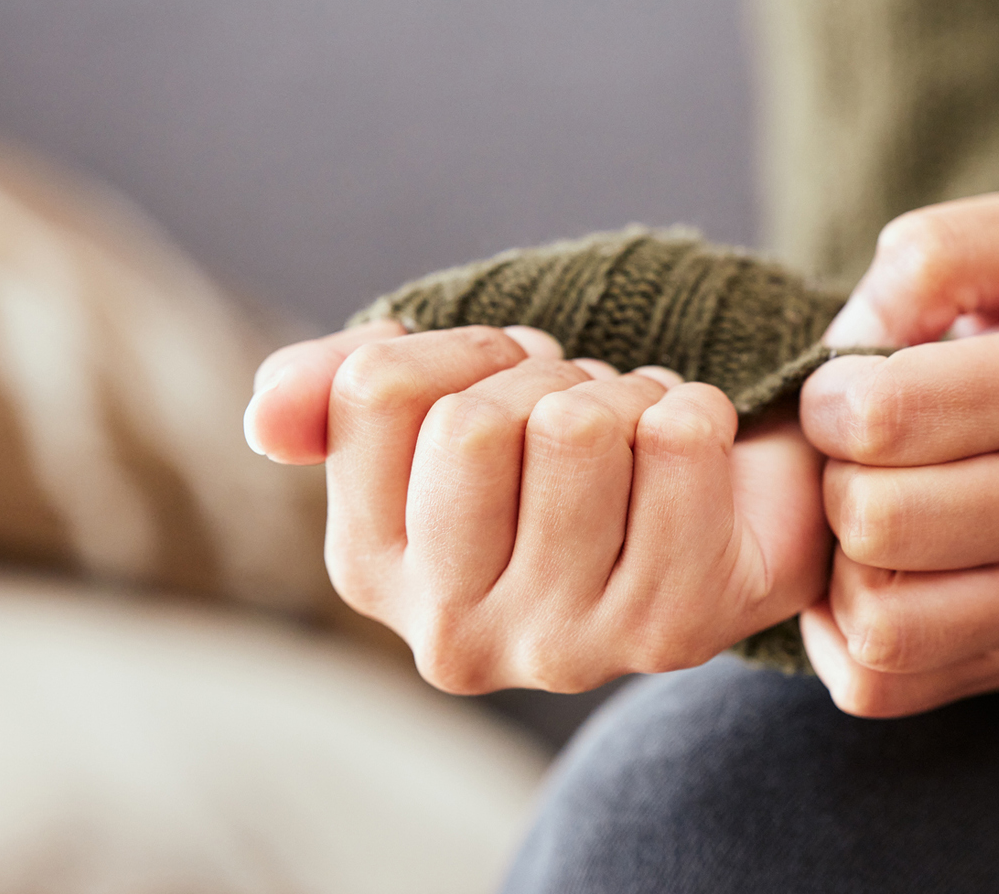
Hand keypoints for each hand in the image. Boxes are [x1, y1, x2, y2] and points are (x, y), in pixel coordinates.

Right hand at [245, 321, 830, 692]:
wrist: (730, 514)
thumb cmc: (569, 453)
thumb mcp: (443, 403)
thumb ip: (336, 389)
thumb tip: (268, 416)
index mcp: (369, 570)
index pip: (378, 390)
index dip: (468, 350)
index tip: (512, 379)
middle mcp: (448, 635)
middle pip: (474, 422)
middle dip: (547, 378)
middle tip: (584, 413)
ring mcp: (559, 648)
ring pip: (577, 428)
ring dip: (625, 395)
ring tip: (637, 438)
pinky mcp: (669, 632)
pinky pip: (680, 439)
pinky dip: (697, 410)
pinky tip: (694, 460)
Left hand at [797, 188, 998, 717]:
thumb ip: (938, 254)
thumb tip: (855, 337)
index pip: (889, 414)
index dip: (831, 395)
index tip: (850, 388)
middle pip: (874, 519)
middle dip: (834, 476)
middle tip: (856, 454)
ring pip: (879, 617)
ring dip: (839, 563)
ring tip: (864, 514)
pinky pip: (884, 683)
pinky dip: (844, 638)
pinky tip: (864, 577)